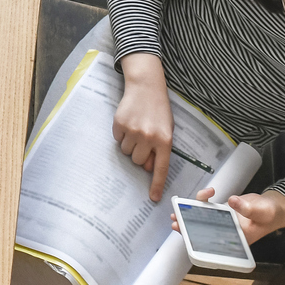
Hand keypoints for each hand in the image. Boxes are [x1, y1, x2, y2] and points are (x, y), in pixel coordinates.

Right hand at [113, 55, 173, 201]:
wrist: (146, 86)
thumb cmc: (158, 110)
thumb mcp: (166, 129)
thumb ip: (160, 149)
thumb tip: (147, 168)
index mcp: (165, 140)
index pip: (161, 168)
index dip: (157, 185)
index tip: (154, 198)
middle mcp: (149, 138)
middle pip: (139, 162)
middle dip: (140, 154)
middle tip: (143, 139)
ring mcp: (133, 131)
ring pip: (127, 152)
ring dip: (130, 144)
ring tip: (136, 128)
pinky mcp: (120, 125)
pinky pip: (118, 140)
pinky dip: (121, 135)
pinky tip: (128, 122)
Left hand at [174, 187, 284, 244]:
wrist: (274, 206)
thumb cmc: (270, 214)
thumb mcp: (262, 212)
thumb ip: (248, 208)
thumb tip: (232, 202)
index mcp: (235, 239)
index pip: (214, 243)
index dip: (198, 241)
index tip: (187, 235)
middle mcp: (227, 232)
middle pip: (203, 232)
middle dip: (188, 228)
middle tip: (176, 222)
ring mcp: (223, 221)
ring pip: (202, 219)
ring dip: (190, 214)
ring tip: (180, 208)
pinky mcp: (222, 211)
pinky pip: (208, 207)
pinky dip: (204, 200)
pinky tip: (209, 192)